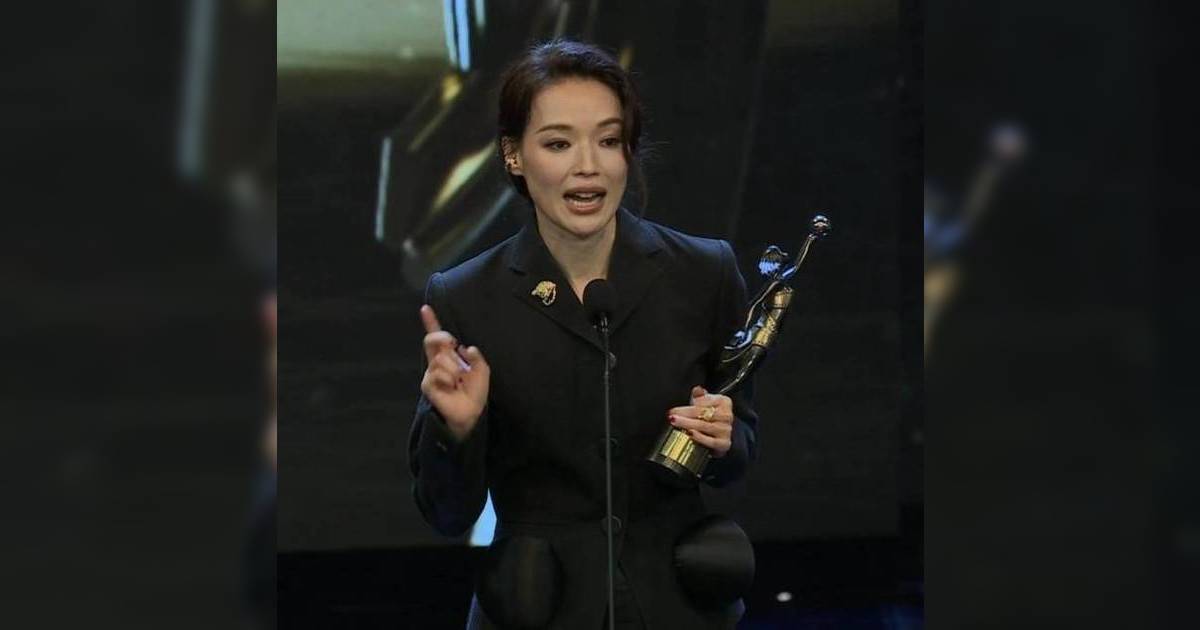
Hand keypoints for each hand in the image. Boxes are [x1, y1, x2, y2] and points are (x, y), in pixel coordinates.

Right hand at [420, 305, 489, 440]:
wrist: (470, 412)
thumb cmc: (475, 391)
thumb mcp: (482, 370)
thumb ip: (476, 357)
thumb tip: (466, 347)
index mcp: (449, 355)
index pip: (438, 337)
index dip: (431, 322)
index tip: (425, 308)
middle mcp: (437, 361)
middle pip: (431, 339)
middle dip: (442, 337)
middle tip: (452, 343)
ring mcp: (431, 372)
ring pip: (440, 358)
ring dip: (454, 368)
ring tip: (458, 381)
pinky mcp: (427, 384)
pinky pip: (437, 372)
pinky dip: (448, 378)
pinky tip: (451, 386)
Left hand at [668, 386, 734, 457]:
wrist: (721, 435)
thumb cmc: (712, 417)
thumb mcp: (707, 403)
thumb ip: (700, 396)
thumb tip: (697, 389)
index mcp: (723, 402)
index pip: (704, 401)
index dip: (688, 404)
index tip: (674, 409)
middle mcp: (726, 415)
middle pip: (703, 413)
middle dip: (685, 414)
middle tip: (671, 416)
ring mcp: (726, 430)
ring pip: (705, 426)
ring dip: (688, 424)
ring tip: (676, 423)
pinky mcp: (724, 443)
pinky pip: (711, 441)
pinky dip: (700, 438)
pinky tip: (690, 434)